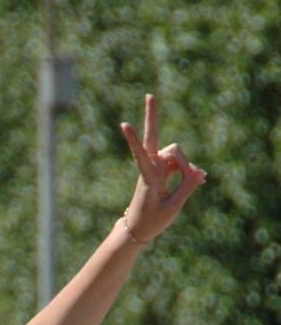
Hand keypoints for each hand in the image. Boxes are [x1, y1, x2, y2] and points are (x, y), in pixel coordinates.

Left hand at [119, 94, 204, 243]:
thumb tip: (200, 171)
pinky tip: (197, 179)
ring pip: (177, 154)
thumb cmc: (152, 221)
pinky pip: (180, 163)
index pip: (141, 154)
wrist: (138, 229)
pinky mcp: (162, 170)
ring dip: (187, 166)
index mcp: (148, 177)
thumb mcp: (173, 207)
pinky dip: (188, 171)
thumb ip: (187, 187)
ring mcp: (157, 167)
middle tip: (149, 95)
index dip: (134, 140)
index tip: (124, 124)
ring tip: (195, 183)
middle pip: (160, 141)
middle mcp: (151, 168)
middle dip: (152, 117)